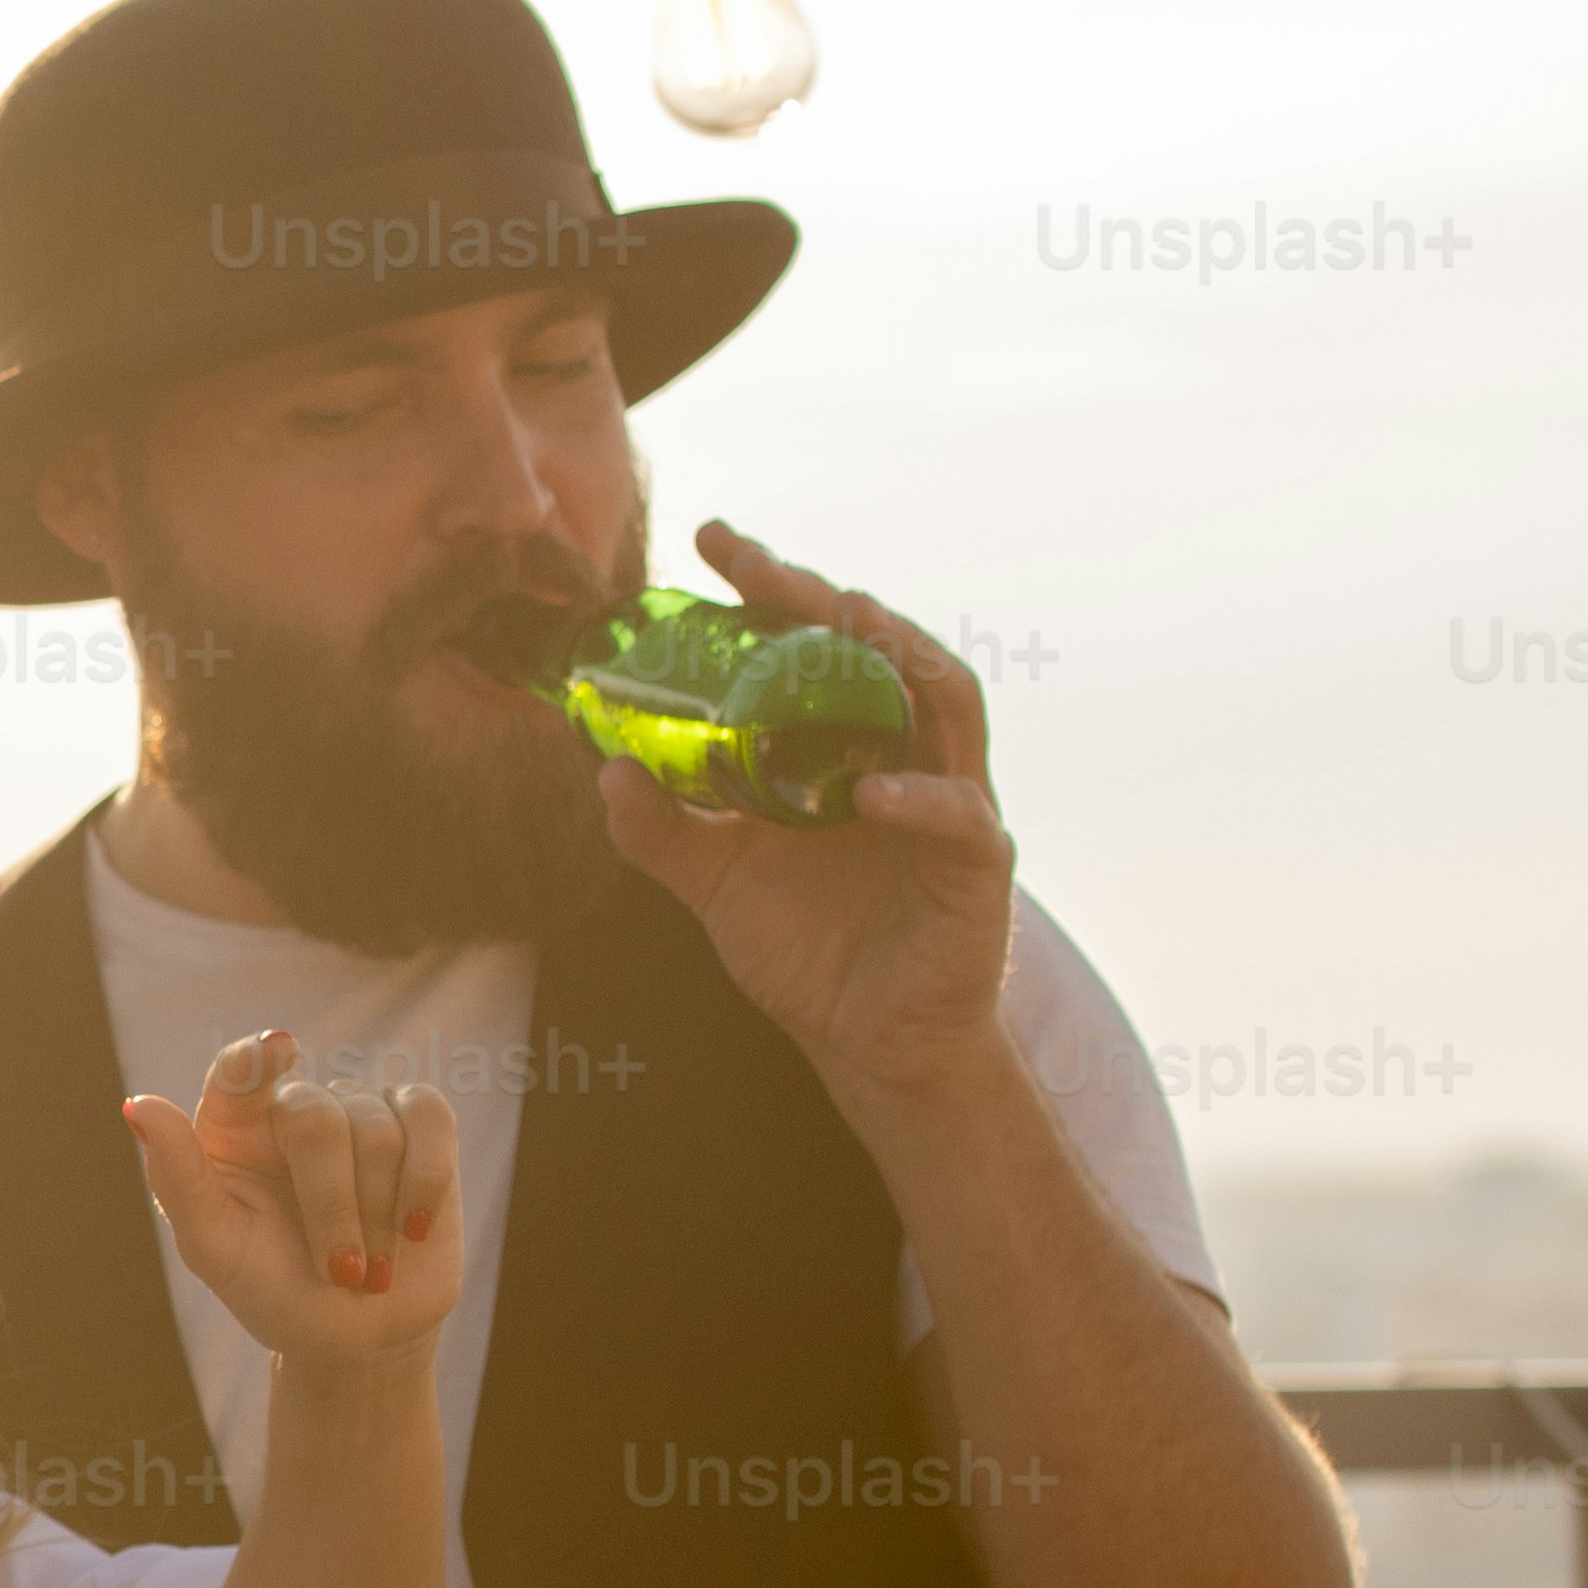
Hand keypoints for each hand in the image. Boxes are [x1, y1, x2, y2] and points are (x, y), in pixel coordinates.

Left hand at [129, 1028, 463, 1364]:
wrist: (353, 1337)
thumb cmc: (270, 1290)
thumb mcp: (214, 1248)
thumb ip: (177, 1178)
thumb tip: (137, 1104)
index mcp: (231, 1128)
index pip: (238, 1069)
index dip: (256, 1056)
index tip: (278, 1051)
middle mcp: (292, 1110)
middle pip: (318, 1119)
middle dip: (332, 1205)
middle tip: (340, 1272)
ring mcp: (358, 1113)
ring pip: (377, 1129)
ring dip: (377, 1215)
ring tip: (369, 1270)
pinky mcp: (418, 1128)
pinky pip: (430, 1119)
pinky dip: (426, 1178)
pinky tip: (417, 1229)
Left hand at [594, 526, 1017, 1122]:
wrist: (869, 1044)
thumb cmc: (811, 955)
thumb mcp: (717, 883)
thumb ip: (662, 830)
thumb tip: (608, 769)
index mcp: (850, 749)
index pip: (820, 645)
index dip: (773, 588)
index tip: (711, 543)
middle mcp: (908, 758)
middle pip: (882, 650)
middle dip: (822, 596)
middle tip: (757, 565)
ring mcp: (952, 805)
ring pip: (946, 702)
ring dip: (896, 657)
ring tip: (840, 619)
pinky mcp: (979, 866)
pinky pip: (958, 818)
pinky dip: (919, 800)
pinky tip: (869, 795)